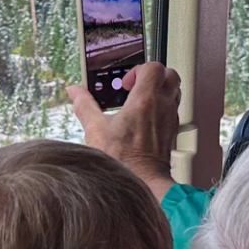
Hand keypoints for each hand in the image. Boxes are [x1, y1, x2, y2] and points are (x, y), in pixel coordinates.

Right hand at [68, 63, 180, 200]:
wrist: (144, 181)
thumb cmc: (123, 160)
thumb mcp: (96, 130)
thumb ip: (85, 106)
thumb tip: (74, 91)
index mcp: (144, 100)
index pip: (153, 67)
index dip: (139, 69)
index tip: (126, 83)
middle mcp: (162, 106)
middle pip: (170, 75)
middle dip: (153, 75)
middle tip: (137, 86)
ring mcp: (170, 118)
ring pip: (174, 91)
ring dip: (160, 90)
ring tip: (141, 100)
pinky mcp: (172, 131)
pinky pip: (173, 109)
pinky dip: (162, 106)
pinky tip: (145, 118)